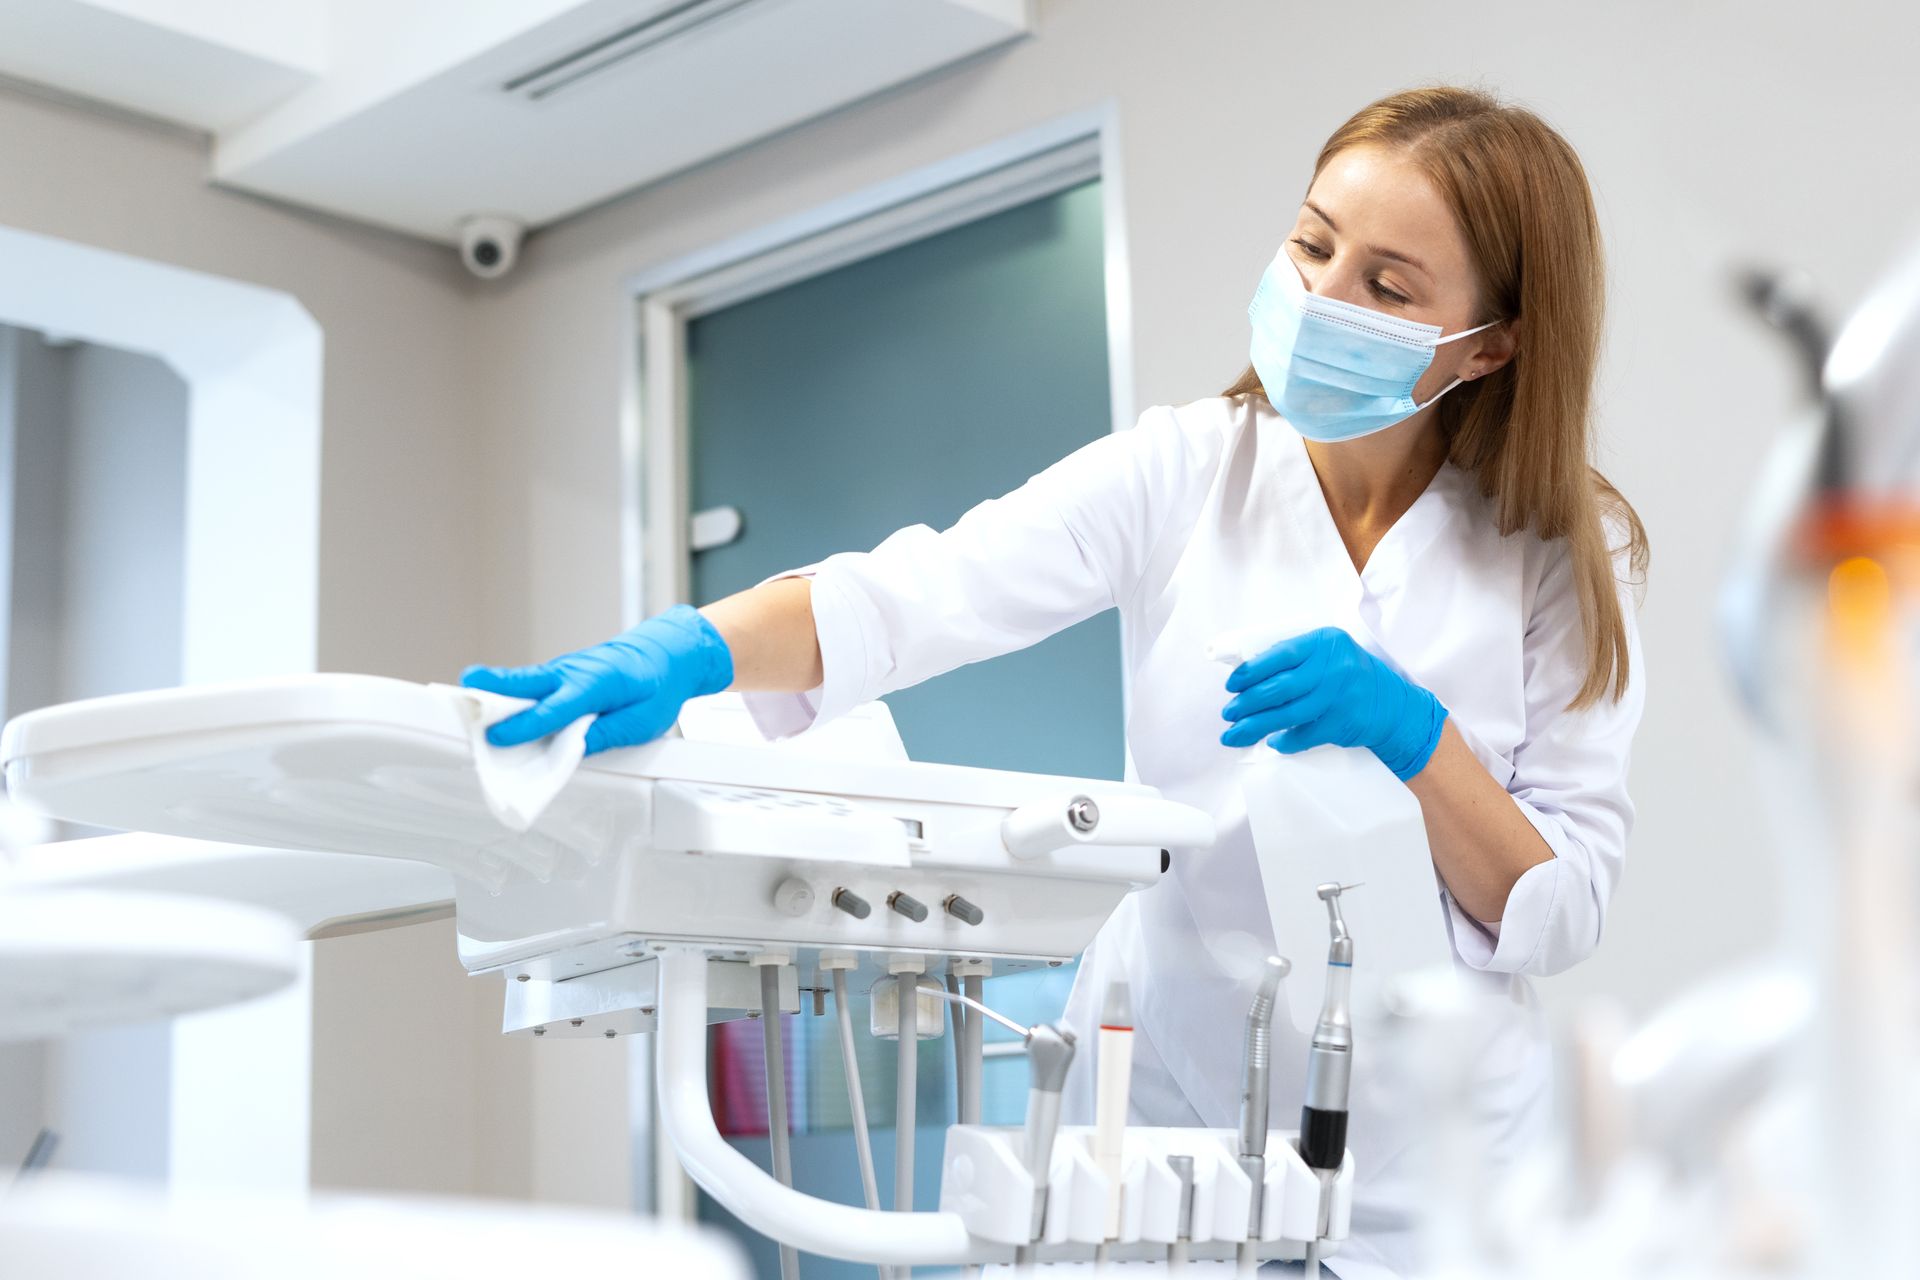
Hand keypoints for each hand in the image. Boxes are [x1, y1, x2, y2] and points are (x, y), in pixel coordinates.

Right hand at [460, 605, 733, 754]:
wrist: (670, 652)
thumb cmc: (658, 686)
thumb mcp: (643, 721)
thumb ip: (605, 735)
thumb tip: (570, 751)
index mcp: (597, 684)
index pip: (555, 709)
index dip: (525, 725)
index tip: (497, 737)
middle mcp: (574, 673)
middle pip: (526, 683)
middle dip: (492, 690)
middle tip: (459, 697)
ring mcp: (564, 671)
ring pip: (523, 683)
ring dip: (494, 694)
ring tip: (460, 706)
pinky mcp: (560, 676)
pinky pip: (531, 687)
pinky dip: (509, 695)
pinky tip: (489, 710)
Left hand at [1219, 626, 1447, 781]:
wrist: (1395, 706)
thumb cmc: (1352, 677)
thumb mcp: (1331, 653)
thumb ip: (1299, 658)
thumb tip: (1249, 674)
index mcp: (1325, 642)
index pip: (1279, 654)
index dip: (1250, 671)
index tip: (1231, 685)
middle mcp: (1334, 666)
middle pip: (1279, 687)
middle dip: (1246, 703)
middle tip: (1228, 713)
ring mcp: (1340, 696)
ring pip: (1287, 714)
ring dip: (1256, 726)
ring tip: (1235, 733)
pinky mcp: (1344, 723)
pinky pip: (1305, 735)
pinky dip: (1285, 741)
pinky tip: (1272, 743)